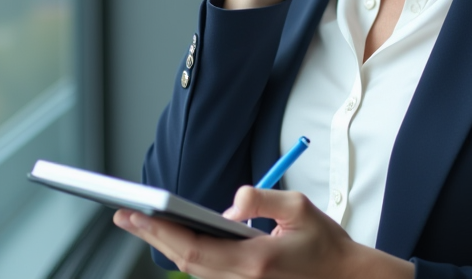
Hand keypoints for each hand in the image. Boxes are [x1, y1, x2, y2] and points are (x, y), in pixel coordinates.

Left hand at [114, 186, 412, 278]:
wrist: (346, 278)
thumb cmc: (326, 244)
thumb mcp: (298, 208)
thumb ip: (260, 200)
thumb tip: (231, 204)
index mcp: (255, 260)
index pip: (195, 247)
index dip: (161, 231)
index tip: (137, 213)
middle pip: (186, 262)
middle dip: (153, 236)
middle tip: (125, 215)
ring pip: (194, 271)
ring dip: (167, 246)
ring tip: (143, 222)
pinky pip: (208, 274)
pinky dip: (188, 255)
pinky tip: (174, 238)